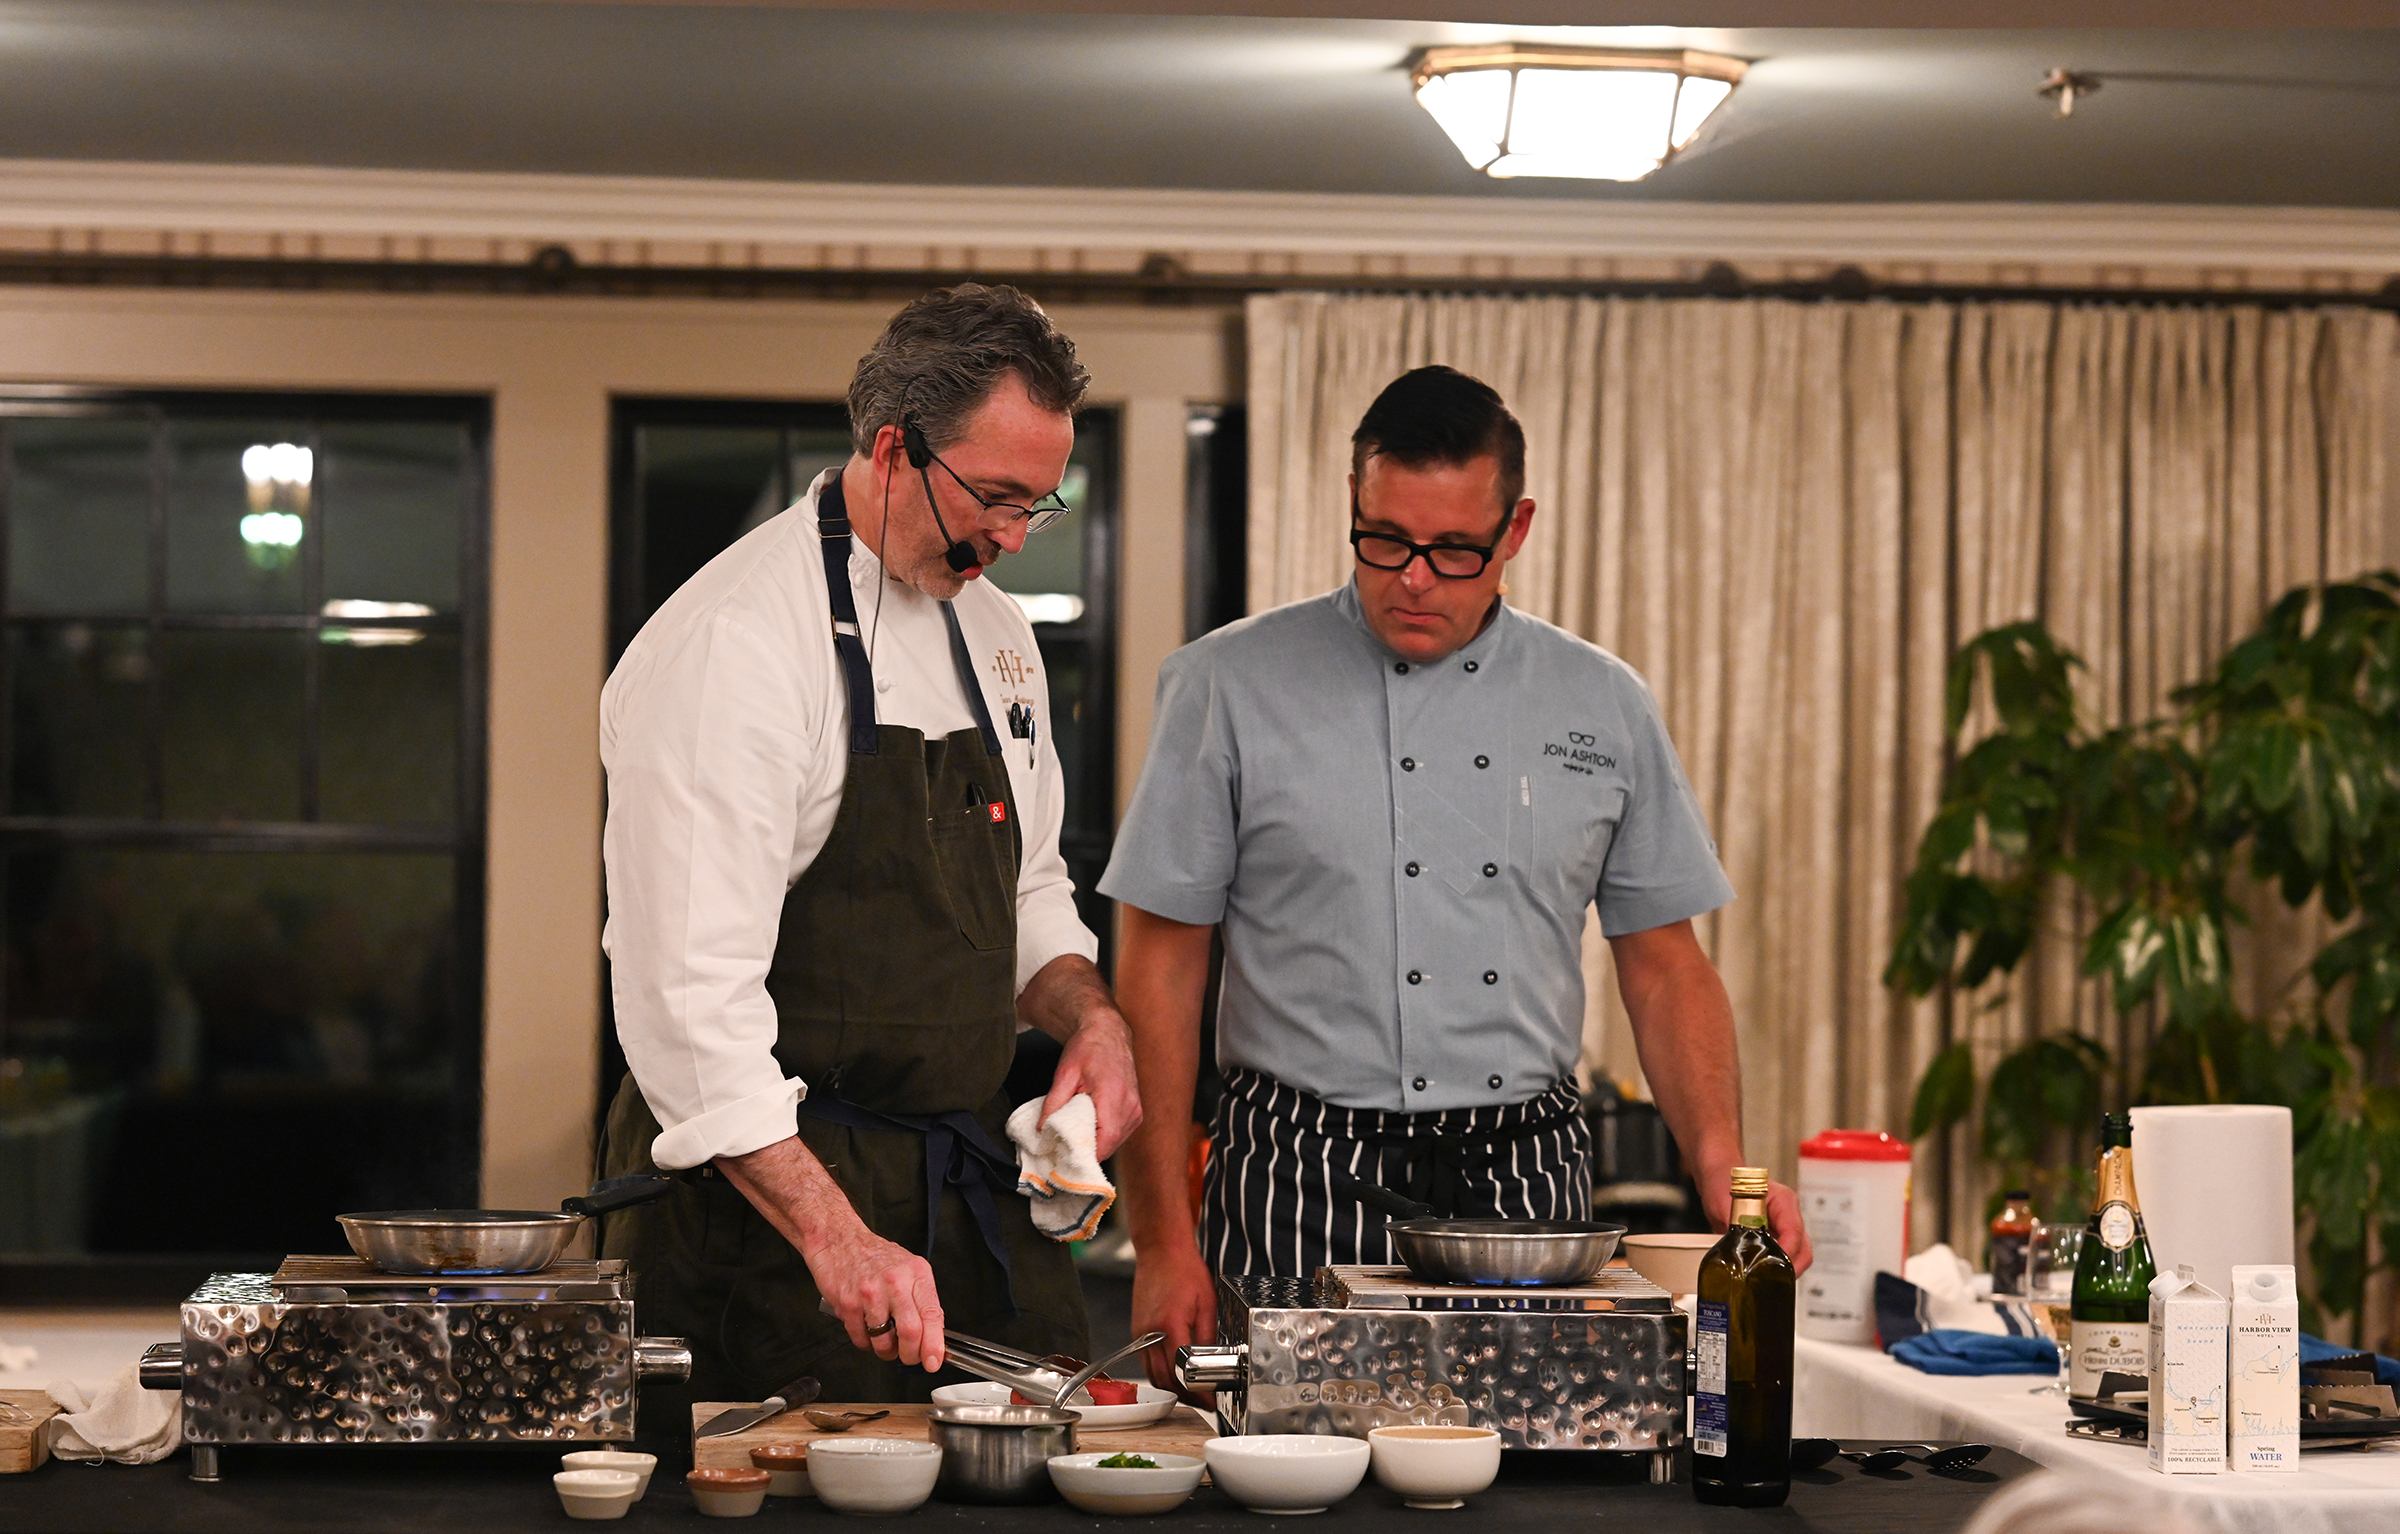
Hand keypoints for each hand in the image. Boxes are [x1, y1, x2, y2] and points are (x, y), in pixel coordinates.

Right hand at [806, 1225, 945, 1371]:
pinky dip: (865, 1343)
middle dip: (910, 1355)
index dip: (934, 1345)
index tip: (933, 1361)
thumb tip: (934, 1334)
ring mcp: (870, 1294)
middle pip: (910, 1333)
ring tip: (884, 1342)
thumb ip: (921, 1299)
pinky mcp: (848, 1303)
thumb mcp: (908, 1268)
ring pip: (883, 1341)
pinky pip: (860, 1338)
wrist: (838, 1239)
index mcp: (916, 1273)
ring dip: (885, 1351)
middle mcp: (896, 1282)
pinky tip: (866, 1329)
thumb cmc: (873, 1255)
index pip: (932, 1315)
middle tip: (908, 1357)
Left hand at [1044, 1009, 1143, 1159]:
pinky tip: (1090, 1127)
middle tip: (1064, 1149)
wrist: (1108, 1032)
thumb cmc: (1088, 1048)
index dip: (1086, 1154)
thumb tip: (1041, 1130)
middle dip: (1087, 1151)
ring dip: (1097, 1144)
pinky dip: (1105, 1135)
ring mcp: (1136, 1109)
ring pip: (1116, 1142)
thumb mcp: (1064, 1074)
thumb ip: (1053, 1104)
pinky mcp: (1137, 1111)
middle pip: (1110, 1145)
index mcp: (1113, 1095)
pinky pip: (1121, 1134)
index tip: (1066, 1158)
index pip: (1106, 1139)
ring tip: (1076, 1136)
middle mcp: (1130, 1105)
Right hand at [1131, 1242, 1217, 1399]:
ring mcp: (1139, 1333)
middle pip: (1162, 1380)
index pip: (1180, 1372)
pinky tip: (1174, 1372)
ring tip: (1191, 1390)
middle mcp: (1149, 1332)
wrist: (1160, 1250)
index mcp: (1169, 1325)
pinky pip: (1145, 1361)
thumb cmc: (1184, 1270)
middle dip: (1184, 1396)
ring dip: (1170, 1387)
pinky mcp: (1136, 1330)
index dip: (1196, 1391)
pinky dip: (1159, 1372)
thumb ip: (1209, 1335)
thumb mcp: (1207, 1303)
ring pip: (1151, 1374)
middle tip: (1203, 1400)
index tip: (1210, 1400)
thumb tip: (1215, 1362)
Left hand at [1698, 1176, 1811, 1274]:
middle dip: (1791, 1267)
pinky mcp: (1776, 1237)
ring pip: (1798, 1254)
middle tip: (1774, 1282)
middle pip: (1803, 1248)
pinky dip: (1778, 1267)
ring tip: (1767, 1280)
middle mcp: (1788, 1214)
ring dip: (1785, 1269)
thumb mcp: (1725, 1204)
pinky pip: (1784, 1255)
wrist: (1717, 1180)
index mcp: (1783, 1201)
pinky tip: (1764, 1274)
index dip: (1787, 1253)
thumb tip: (1742, 1246)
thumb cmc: (1724, 1184)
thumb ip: (1737, 1224)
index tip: (1773, 1267)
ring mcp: (1784, 1227)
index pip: (1794, 1232)